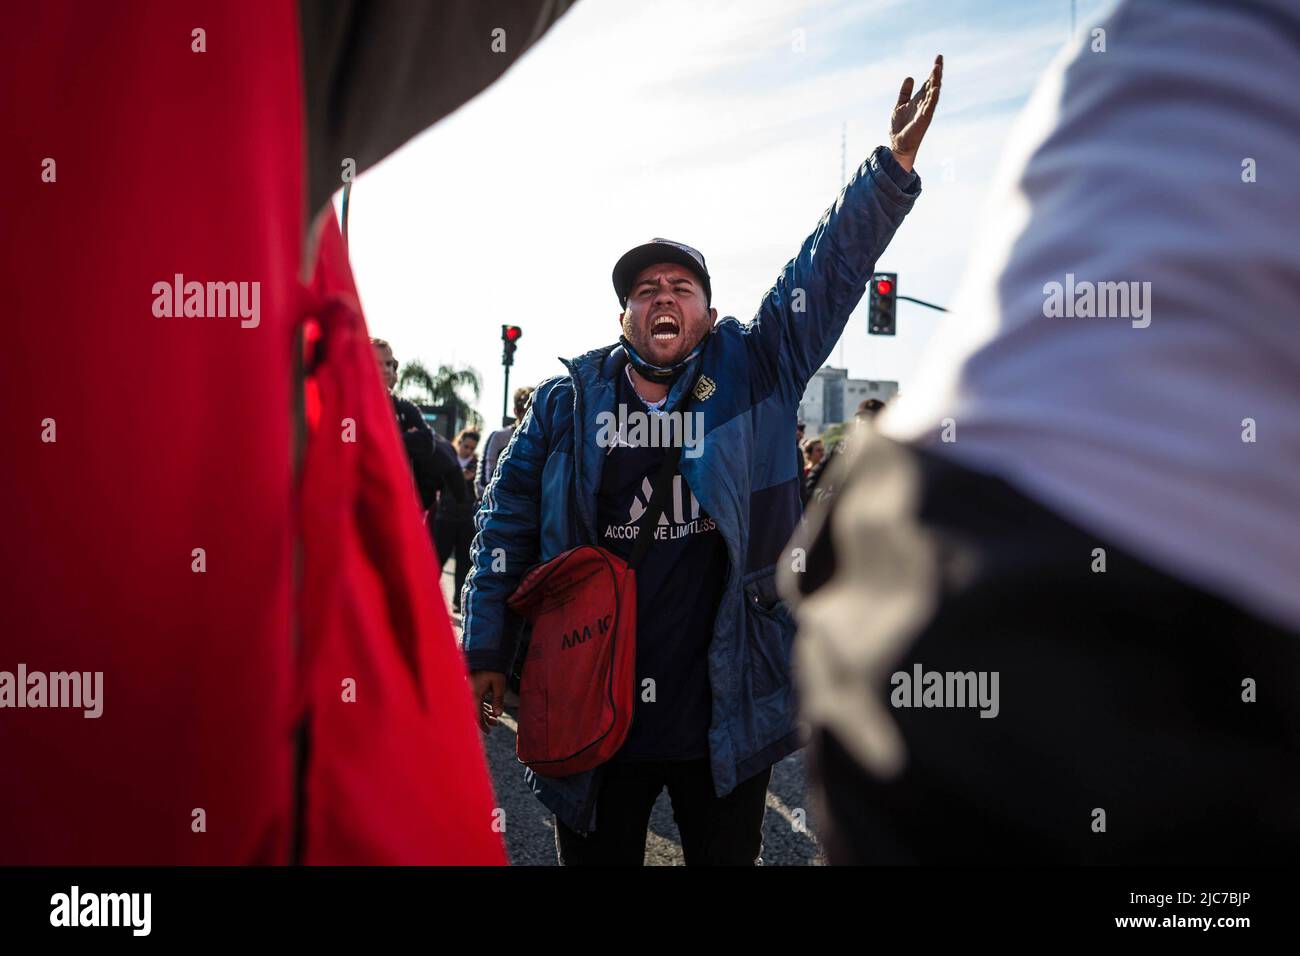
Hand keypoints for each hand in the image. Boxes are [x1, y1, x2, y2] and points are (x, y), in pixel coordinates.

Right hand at [470, 670, 506, 732]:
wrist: (485, 653)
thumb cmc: (494, 668)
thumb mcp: (499, 683)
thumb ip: (498, 699)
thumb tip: (498, 714)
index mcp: (474, 694)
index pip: (476, 714)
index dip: (481, 724)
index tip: (488, 731)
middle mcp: (469, 693)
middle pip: (474, 711)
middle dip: (484, 719)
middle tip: (495, 725)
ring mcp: (469, 690)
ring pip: (475, 706)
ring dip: (484, 713)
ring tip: (495, 719)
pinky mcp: (471, 686)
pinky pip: (475, 700)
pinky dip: (482, 706)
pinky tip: (490, 710)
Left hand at [889, 54, 942, 172]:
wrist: (897, 145)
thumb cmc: (900, 128)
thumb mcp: (900, 106)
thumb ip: (905, 93)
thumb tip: (910, 77)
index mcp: (919, 100)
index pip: (928, 83)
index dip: (933, 71)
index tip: (938, 58)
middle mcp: (924, 104)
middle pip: (933, 85)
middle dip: (936, 72)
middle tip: (939, 59)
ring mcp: (925, 112)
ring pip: (933, 94)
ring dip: (936, 81)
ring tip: (937, 68)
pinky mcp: (923, 120)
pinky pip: (930, 107)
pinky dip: (933, 98)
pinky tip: (935, 88)